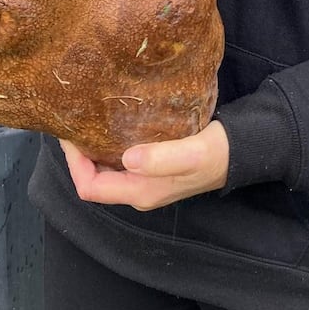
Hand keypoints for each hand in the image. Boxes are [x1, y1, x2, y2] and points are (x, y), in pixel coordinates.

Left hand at [61, 120, 229, 209]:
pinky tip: (110, 121)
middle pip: (93, 179)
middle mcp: (138, 190)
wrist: (239, 152)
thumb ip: (161, 158)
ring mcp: (145, 179)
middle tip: (73, 120)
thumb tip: (127, 159)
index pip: (90, 188)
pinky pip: (119, 158)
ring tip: (86, 117)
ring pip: (105, 168)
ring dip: (92, 148)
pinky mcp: (152, 166)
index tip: (70, 134)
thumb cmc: (214, 154)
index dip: (74, 164)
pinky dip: (108, 143)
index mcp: (140, 192)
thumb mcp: (190, 154)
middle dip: (78, 154)